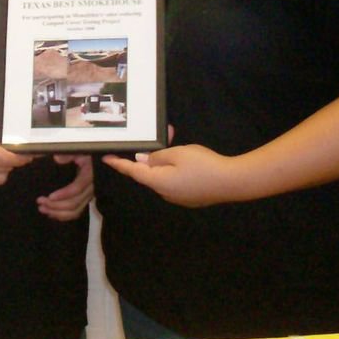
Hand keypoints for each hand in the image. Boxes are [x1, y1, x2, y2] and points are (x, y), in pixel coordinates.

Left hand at [37, 154, 92, 220]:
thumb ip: (68, 155)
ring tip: (42, 209)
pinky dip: (63, 216)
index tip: (49, 196)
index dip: (64, 194)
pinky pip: (75, 213)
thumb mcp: (78, 151)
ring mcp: (88, 197)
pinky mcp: (84, 201)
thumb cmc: (84, 156)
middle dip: (56, 205)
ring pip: (75, 211)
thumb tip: (57, 158)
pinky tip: (51, 214)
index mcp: (88, 175)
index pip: (77, 188)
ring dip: (57, 212)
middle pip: (74, 203)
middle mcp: (90, 189)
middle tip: (40, 202)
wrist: (94, 162)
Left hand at [102, 144, 230, 207]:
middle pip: (149, 174)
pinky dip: (174, 170)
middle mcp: (165, 193)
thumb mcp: (177, 153)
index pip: (133, 172)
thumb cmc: (202, 165)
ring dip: (164, 162)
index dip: (119, 164)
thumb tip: (142, 161)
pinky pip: (174, 181)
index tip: (106, 158)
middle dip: (149, 158)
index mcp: (158, 182)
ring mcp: (178, 198)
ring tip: (176, 145)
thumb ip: (157, 157)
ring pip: (163, 177)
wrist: (233, 182)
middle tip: (156, 140)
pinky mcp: (190, 197)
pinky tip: (186, 160)